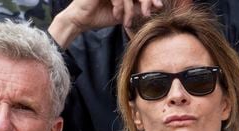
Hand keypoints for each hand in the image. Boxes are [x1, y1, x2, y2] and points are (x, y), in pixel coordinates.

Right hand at [48, 0, 162, 47]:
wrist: (80, 21)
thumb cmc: (99, 17)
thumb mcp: (123, 14)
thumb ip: (136, 8)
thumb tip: (154, 6)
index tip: (158, 6)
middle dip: (146, 0)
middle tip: (147, 14)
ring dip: (130, 9)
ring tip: (126, 21)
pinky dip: (120, 6)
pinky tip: (116, 15)